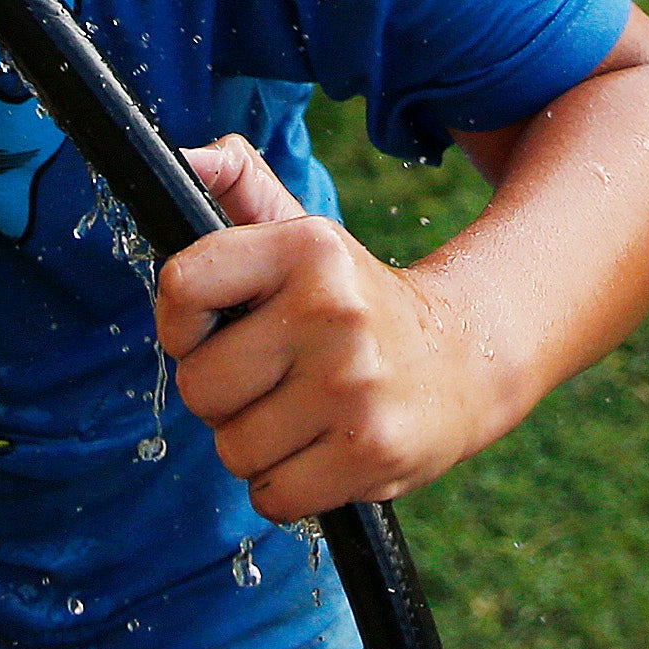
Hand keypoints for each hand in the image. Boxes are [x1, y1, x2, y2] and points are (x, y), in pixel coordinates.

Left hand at [152, 136, 514, 524]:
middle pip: (199, 385)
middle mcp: (331, 309)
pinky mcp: (372, 452)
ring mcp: (353, 385)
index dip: (178, 323)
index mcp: (307, 246)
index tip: (208, 331)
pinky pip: (272, 496)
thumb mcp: (310, 237)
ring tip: (301, 414)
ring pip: (232, 449)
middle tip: (269, 379)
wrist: (470, 358)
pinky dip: (286, 486)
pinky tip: (321, 450)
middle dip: (221, 395)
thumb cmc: (358, 301)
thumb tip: (191, 153)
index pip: (183, 285)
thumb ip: (244, 190)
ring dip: (256, 444)